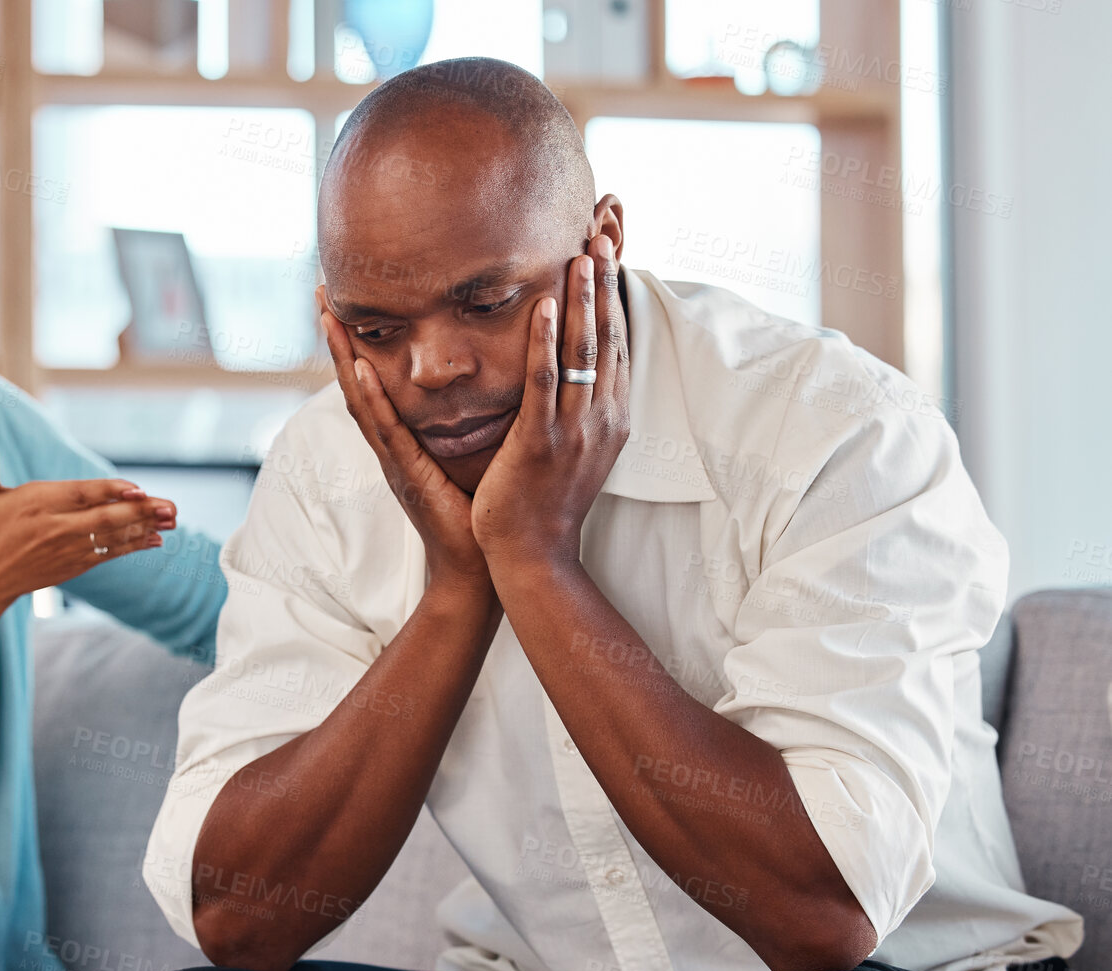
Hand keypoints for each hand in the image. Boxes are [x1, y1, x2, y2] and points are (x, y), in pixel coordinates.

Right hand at [0, 429, 174, 613]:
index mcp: (37, 505)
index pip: (80, 495)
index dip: (110, 491)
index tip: (137, 489)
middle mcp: (56, 529)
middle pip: (105, 519)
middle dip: (141, 513)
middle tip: (171, 507)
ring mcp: (67, 550)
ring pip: (111, 538)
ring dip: (144, 528)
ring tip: (172, 520)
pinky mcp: (74, 565)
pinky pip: (108, 554)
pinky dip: (132, 546)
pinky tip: (155, 539)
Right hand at [317, 289, 492, 600]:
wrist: (480, 567)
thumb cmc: (481, 513)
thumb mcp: (476, 452)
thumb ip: (473, 417)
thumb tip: (491, 373)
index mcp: (407, 438)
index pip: (375, 380)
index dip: (358, 340)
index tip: (345, 301)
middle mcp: (393, 445)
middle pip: (356, 381)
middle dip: (338, 338)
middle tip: (321, 293)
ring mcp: (394, 460)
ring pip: (361, 400)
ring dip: (343, 357)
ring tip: (329, 317)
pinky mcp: (408, 475)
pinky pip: (387, 431)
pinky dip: (372, 399)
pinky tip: (361, 370)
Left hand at [472, 233, 629, 572]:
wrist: (534, 556)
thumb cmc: (545, 500)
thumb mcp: (574, 446)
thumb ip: (577, 405)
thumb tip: (572, 369)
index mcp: (610, 416)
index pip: (619, 341)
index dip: (617, 293)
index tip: (613, 248)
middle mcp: (602, 417)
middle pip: (610, 335)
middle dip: (608, 281)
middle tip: (604, 231)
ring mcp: (574, 430)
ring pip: (584, 352)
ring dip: (584, 298)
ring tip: (582, 251)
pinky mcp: (541, 443)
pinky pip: (546, 383)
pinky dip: (546, 343)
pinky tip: (543, 306)